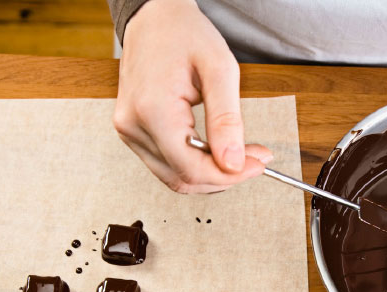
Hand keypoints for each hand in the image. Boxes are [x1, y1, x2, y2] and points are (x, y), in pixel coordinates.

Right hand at [112, 0, 271, 192]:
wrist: (155, 17)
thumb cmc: (185, 34)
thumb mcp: (219, 69)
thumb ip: (227, 120)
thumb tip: (234, 164)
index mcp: (152, 109)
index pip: (191, 168)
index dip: (229, 175)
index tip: (258, 164)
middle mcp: (133, 125)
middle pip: (182, 178)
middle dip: (224, 177)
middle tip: (255, 159)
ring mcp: (128, 130)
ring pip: (174, 177)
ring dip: (210, 174)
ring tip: (238, 154)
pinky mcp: (132, 132)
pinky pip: (166, 164)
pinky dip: (194, 164)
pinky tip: (214, 150)